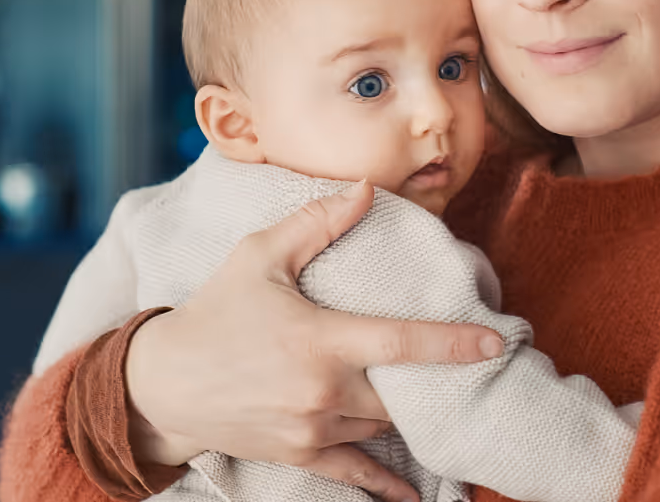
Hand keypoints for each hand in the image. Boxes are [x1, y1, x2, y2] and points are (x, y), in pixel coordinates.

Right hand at [125, 180, 503, 501]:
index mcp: (320, 340)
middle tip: (459, 369)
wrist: (164, 383)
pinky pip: (355, 473)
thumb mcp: (259, 256)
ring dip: (402, 411)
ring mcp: (312, 429)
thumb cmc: (214, 311)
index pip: (402, 342)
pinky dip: (386, 484)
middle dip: (430, 381)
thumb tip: (367, 187)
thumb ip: (317, 222)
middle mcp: (323, 391)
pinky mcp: (299, 454)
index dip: (453, 342)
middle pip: (400, 391)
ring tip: (426, 397)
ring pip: (382, 424)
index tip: (495, 343)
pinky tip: (414, 496)